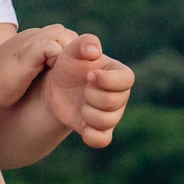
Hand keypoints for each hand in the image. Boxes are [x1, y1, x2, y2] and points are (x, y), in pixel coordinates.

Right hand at [0, 25, 72, 106]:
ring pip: (60, 33)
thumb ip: (35, 65)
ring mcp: (28, 42)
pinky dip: (58, 57)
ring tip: (62, 70)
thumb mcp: (23, 70)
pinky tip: (51, 71)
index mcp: (30, 40)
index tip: (68, 68)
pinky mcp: (26, 53)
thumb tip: (49, 73)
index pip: (59, 34)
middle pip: (63, 31)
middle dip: (71, 48)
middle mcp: (30, 36)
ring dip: (66, 51)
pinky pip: (51, 46)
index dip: (68, 49)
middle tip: (70, 69)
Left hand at [41, 34, 132, 148]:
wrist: (56, 87)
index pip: (127, 80)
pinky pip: (102, 140)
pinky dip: (91, 135)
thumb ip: (85, 43)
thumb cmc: (69, 64)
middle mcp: (120, 96)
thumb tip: (94, 52)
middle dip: (93, 96)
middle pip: (114, 102)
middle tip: (83, 89)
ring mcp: (111, 115)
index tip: (89, 76)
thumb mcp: (73, 49)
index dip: (108, 80)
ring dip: (88, 113)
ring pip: (107, 122)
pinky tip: (81, 124)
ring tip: (80, 104)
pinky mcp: (100, 131)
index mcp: (119, 74)